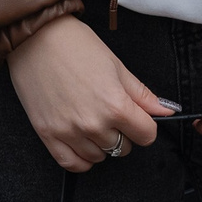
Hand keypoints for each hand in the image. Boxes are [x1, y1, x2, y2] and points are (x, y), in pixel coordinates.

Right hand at [7, 16, 174, 171]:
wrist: (35, 38)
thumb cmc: (75, 45)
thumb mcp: (116, 65)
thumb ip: (142, 94)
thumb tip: (166, 111)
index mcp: (115, 105)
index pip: (146, 135)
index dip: (145, 125)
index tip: (137, 117)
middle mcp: (93, 123)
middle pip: (124, 148)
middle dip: (123, 133)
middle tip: (110, 112)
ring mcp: (69, 132)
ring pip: (100, 156)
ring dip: (101, 143)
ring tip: (92, 119)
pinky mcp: (47, 135)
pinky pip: (72, 163)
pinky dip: (82, 158)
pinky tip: (82, 141)